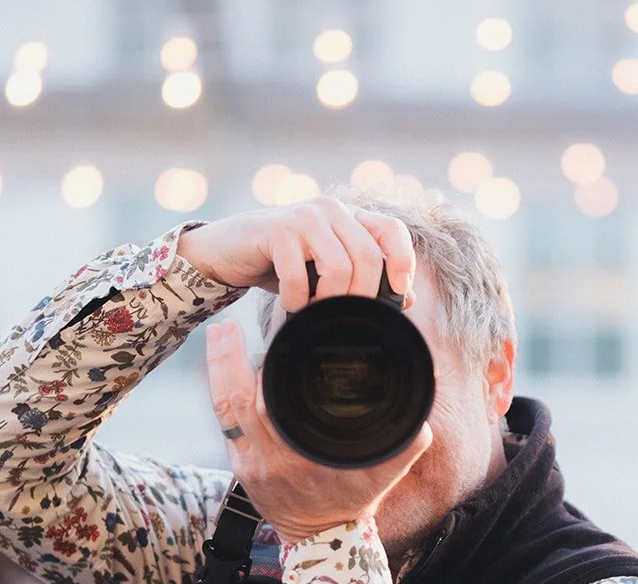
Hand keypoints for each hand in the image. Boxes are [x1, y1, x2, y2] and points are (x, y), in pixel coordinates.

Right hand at [176, 198, 416, 312]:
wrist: (228, 251)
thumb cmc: (281, 265)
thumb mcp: (325, 274)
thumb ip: (363, 281)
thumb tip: (408, 299)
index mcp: (349, 217)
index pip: (392, 229)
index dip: (403, 261)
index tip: (401, 293)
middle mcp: (331, 210)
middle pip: (367, 255)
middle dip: (362, 296)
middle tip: (345, 319)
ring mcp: (304, 216)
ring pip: (338, 266)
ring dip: (329, 301)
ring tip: (314, 313)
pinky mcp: (276, 229)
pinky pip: (298, 274)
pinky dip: (297, 300)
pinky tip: (291, 307)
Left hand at [204, 319, 432, 545]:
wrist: (324, 538)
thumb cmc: (353, 502)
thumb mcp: (384, 475)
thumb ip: (406, 445)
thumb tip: (423, 415)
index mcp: (300, 458)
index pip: (270, 405)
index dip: (264, 368)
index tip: (270, 338)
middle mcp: (270, 459)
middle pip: (238, 401)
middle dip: (230, 359)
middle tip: (230, 325)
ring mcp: (250, 464)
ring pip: (225, 410)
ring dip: (219, 369)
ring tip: (219, 333)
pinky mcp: (240, 465)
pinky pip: (224, 423)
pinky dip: (221, 390)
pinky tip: (221, 363)